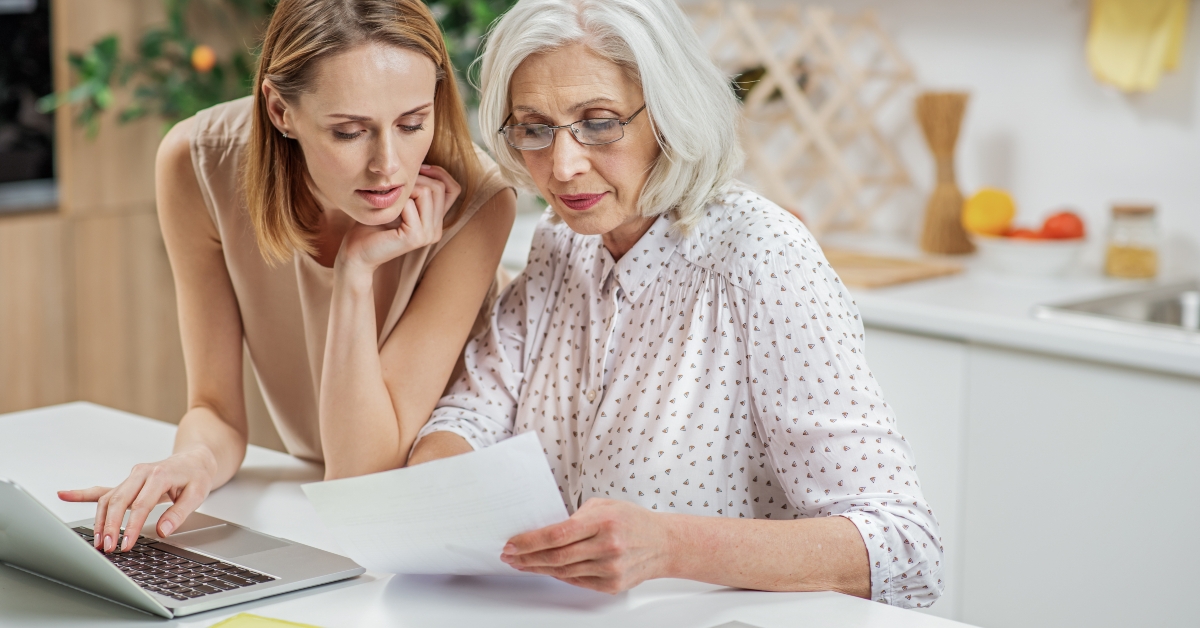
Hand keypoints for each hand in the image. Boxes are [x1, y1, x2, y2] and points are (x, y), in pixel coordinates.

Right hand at [57, 448, 217, 552]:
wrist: (195, 459)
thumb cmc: (196, 475)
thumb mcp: (198, 494)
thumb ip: (180, 512)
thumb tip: (164, 530)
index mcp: (159, 475)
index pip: (141, 504)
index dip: (132, 526)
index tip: (126, 545)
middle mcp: (141, 473)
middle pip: (118, 501)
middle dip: (110, 526)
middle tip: (107, 547)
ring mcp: (132, 477)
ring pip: (108, 498)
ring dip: (101, 520)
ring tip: (98, 542)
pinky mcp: (127, 482)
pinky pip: (103, 489)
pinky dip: (83, 493)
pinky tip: (65, 495)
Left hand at [336, 164, 461, 274]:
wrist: (357, 250)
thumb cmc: (373, 223)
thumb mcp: (400, 200)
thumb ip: (417, 188)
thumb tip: (425, 163)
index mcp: (436, 222)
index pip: (453, 189)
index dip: (439, 173)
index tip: (419, 168)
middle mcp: (436, 230)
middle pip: (439, 187)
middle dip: (417, 179)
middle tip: (395, 187)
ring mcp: (428, 235)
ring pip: (428, 192)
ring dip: (406, 189)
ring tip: (391, 201)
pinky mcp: (415, 237)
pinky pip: (411, 204)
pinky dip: (397, 202)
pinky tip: (387, 212)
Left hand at [500, 498, 672, 593]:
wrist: (664, 543)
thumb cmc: (632, 520)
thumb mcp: (605, 505)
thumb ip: (577, 517)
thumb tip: (546, 532)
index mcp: (603, 521)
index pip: (557, 534)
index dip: (529, 541)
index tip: (512, 543)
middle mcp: (607, 546)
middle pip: (556, 556)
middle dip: (527, 557)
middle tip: (509, 556)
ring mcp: (610, 568)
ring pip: (563, 571)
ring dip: (538, 568)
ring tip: (522, 563)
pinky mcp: (612, 585)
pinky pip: (576, 581)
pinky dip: (558, 575)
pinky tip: (546, 569)